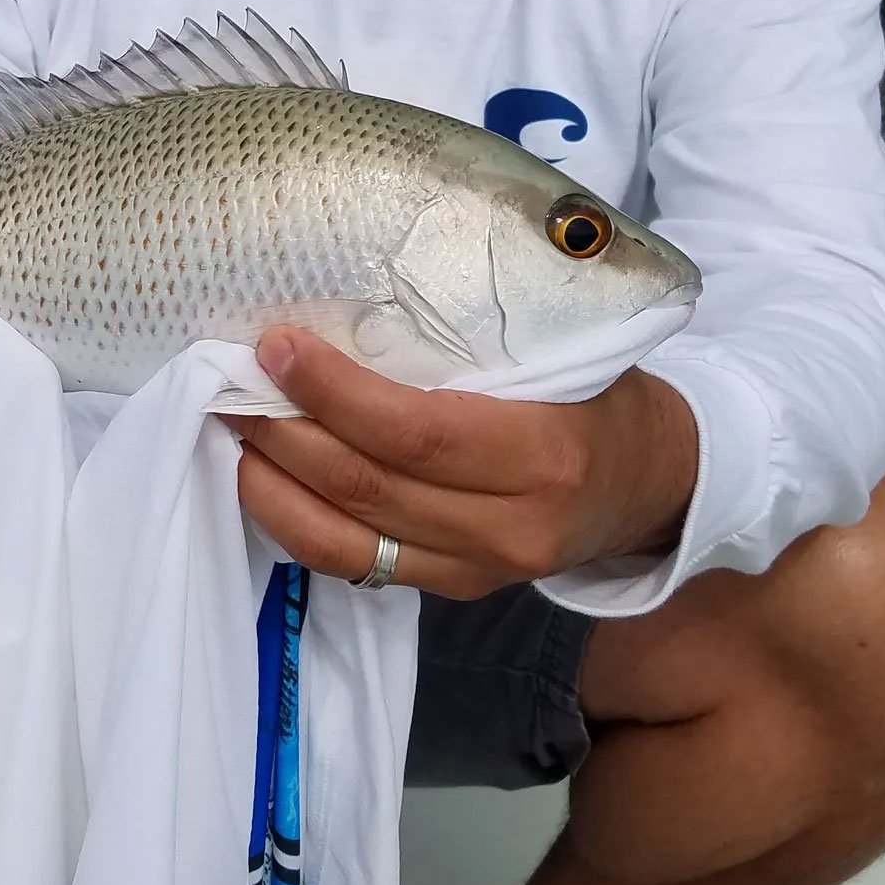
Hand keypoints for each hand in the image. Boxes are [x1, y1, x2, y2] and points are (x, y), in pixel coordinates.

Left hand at [228, 331, 699, 599]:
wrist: (653, 485)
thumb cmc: (601, 396)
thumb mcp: (564, 351)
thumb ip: (477, 339)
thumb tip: (355, 294)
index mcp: (544, 456)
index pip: (417, 432)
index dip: (335, 393)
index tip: (279, 345)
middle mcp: (509, 527)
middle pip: (368, 486)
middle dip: (285, 430)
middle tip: (231, 376)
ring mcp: (476, 570)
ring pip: (346, 538)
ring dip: (273, 480)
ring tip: (233, 423)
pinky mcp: (452, 590)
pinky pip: (353, 566)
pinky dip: (295, 522)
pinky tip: (262, 478)